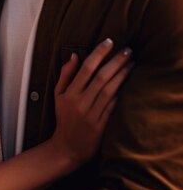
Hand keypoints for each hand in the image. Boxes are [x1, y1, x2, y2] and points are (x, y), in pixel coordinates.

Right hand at [51, 39, 132, 168]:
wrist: (67, 147)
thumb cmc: (64, 117)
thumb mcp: (58, 95)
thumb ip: (65, 74)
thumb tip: (74, 55)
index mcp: (69, 93)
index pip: (86, 68)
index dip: (99, 53)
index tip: (109, 41)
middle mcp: (81, 103)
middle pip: (101, 77)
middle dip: (116, 61)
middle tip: (128, 49)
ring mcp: (91, 115)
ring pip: (110, 90)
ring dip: (122, 75)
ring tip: (131, 63)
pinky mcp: (101, 126)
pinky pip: (113, 106)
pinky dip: (121, 93)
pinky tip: (129, 82)